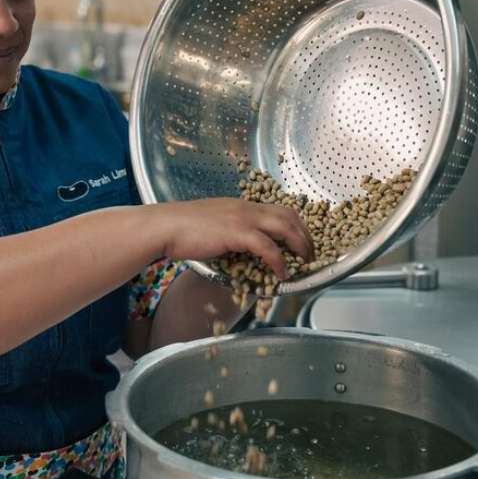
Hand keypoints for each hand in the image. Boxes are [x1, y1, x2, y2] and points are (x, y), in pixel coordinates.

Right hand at [151, 198, 312, 279]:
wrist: (166, 226)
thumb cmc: (182, 229)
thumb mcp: (213, 224)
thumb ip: (229, 232)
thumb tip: (238, 248)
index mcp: (242, 206)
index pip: (279, 209)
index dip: (296, 225)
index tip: (302, 239)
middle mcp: (247, 208)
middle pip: (289, 216)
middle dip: (305, 235)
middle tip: (311, 252)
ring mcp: (243, 218)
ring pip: (285, 227)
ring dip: (299, 245)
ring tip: (305, 262)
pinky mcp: (237, 233)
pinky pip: (268, 247)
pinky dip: (279, 261)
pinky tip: (282, 273)